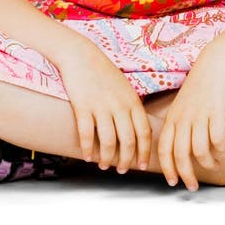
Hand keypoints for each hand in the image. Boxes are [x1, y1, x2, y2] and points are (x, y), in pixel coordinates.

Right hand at [57, 42, 151, 174]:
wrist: (80, 54)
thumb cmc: (102, 71)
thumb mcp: (124, 87)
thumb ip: (131, 107)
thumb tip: (137, 130)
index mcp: (132, 100)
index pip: (144, 132)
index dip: (144, 152)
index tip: (141, 165)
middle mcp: (119, 105)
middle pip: (128, 140)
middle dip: (126, 160)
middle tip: (122, 169)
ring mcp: (101, 106)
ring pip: (108, 141)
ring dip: (107, 158)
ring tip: (104, 165)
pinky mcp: (83, 106)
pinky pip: (87, 134)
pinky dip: (88, 149)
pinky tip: (87, 156)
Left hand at [157, 45, 224, 191]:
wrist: (215, 61)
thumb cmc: (200, 85)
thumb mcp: (183, 104)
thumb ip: (179, 123)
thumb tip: (178, 147)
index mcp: (173, 116)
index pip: (164, 148)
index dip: (168, 168)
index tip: (173, 182)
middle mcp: (184, 117)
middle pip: (180, 154)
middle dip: (186, 175)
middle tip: (193, 186)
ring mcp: (200, 115)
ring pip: (199, 151)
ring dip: (208, 163)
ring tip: (215, 164)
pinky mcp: (217, 111)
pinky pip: (218, 140)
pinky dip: (221, 149)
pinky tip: (224, 148)